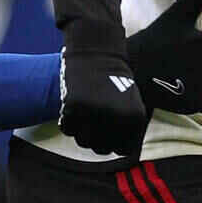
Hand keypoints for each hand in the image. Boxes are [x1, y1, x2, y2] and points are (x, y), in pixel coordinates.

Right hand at [57, 18, 149, 157]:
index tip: (109, 134)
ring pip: (83, 142)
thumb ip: (127, 128)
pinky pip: (67, 129)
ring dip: (81, 133)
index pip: (124, 150)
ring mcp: (94, 113)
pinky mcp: (74, 106)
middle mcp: (116, 118)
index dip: (115, 144)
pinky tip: (73, 111)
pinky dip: (67, 123)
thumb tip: (119, 151)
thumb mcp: (132, 102)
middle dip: (97, 141)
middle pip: (102, 149)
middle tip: (93, 126)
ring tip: (84, 117)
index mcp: (134, 119)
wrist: (96, 51)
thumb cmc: (114, 78)